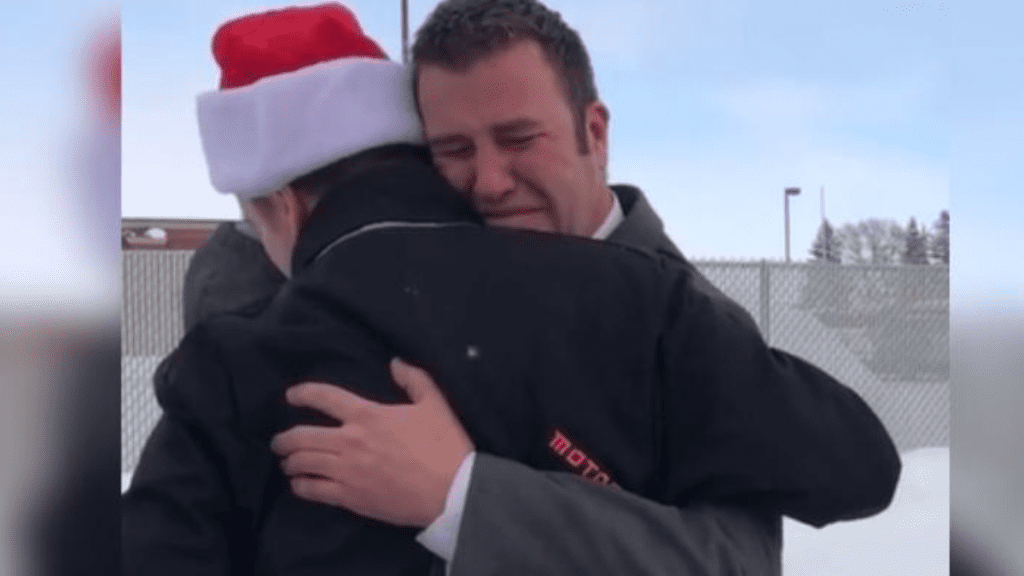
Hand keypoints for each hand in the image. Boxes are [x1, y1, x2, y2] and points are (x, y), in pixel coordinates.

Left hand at [270, 358, 473, 527]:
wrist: (451, 492)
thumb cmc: (444, 446)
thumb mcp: (434, 404)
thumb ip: (414, 379)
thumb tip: (395, 362)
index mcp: (368, 415)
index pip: (325, 397)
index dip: (303, 393)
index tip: (291, 395)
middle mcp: (350, 442)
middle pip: (303, 435)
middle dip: (285, 438)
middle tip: (278, 441)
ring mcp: (347, 472)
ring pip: (304, 463)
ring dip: (290, 462)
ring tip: (286, 463)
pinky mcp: (351, 497)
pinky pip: (314, 491)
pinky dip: (301, 486)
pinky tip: (299, 485)